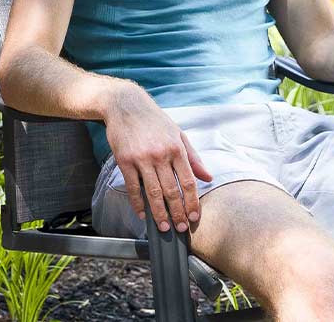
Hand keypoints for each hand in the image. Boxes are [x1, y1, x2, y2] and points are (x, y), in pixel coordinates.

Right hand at [102, 84, 213, 233]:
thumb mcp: (178, 134)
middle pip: (172, 191)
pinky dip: (138, 203)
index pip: (188, 182)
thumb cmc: (154, 121)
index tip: (194, 217)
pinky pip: (132, 187)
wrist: (125, 105)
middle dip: (178, 213)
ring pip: (153, 193)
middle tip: (181, 228)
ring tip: (164, 228)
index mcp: (177, 149)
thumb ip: (193, 158)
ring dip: (159, 213)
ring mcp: (142, 159)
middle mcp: (160, 155)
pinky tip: (142, 214)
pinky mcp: (125, 161)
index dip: (192, 202)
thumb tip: (208, 177)